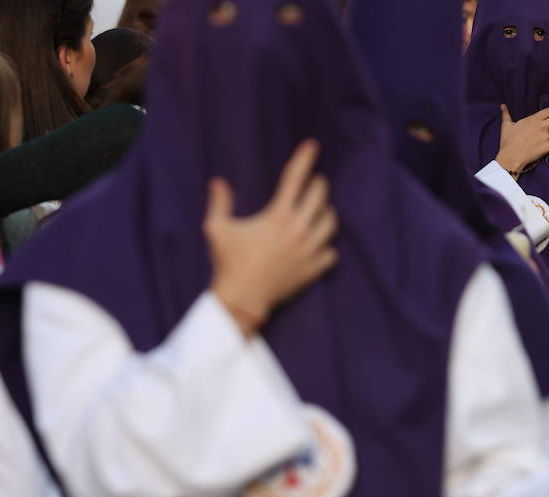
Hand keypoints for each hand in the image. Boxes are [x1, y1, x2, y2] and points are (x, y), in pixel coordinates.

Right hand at [205, 140, 337, 334]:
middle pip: (320, 196)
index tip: (313, 145)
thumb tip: (217, 182)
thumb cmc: (228, 262)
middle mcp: (298, 230)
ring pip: (331, 222)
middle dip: (318, 185)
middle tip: (314, 183)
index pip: (295, 179)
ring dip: (327, 212)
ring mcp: (309, 251)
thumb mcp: (217, 229)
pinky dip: (328, 246)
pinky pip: (332, 252)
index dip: (304, 159)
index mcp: (278, 216)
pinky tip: (320, 243)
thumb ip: (219, 203)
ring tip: (320, 210)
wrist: (243, 299)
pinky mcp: (313, 269)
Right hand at [496, 104, 548, 175]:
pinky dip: (544, 147)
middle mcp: (542, 126)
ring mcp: (546, 137)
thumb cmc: (508, 141)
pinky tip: (536, 149)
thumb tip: (502, 106)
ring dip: (547, 136)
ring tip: (536, 142)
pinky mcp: (548, 147)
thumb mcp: (506, 125)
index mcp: (534, 119)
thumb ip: (506, 114)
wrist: (511, 157)